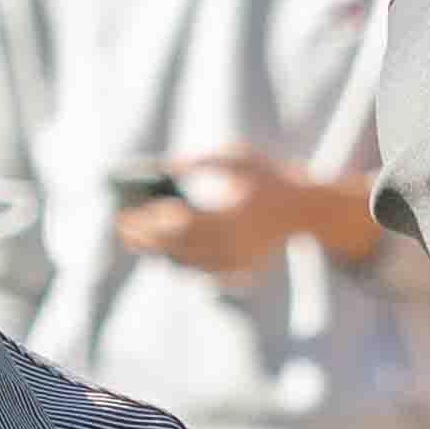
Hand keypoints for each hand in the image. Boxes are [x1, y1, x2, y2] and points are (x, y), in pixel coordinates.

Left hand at [116, 152, 369, 275]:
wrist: (308, 209)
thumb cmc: (271, 178)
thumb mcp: (240, 156)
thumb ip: (203, 161)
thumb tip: (168, 168)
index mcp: (232, 216)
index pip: (178, 223)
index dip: (149, 221)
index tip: (126, 214)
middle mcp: (234, 245)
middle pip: (177, 248)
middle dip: (145, 239)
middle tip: (121, 227)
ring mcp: (237, 262)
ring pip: (186, 264)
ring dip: (159, 253)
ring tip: (136, 240)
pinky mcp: (240, 271)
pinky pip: (201, 272)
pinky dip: (180, 262)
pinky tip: (164, 250)